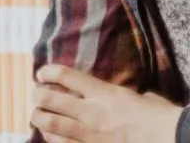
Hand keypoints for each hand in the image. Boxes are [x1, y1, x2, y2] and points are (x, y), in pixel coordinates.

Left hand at [31, 65, 183, 142]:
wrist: (171, 139)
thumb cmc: (160, 117)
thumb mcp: (137, 97)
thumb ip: (115, 93)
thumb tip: (108, 92)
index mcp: (104, 93)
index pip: (64, 75)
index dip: (47, 72)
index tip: (42, 74)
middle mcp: (92, 112)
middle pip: (48, 98)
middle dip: (37, 95)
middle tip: (37, 95)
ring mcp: (90, 133)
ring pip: (49, 123)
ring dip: (39, 117)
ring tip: (38, 115)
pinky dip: (51, 139)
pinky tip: (51, 137)